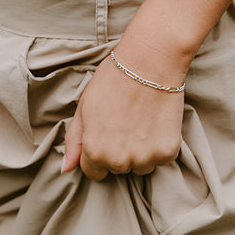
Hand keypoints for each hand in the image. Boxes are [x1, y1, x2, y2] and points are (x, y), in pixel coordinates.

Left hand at [62, 50, 184, 180]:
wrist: (149, 62)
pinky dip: (158, 145)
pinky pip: (160, 159)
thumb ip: (74, 140)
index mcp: (94, 151)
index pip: (93, 171)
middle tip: (124, 122)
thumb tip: (66, 168)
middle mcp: (119, 160)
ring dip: (139, 151)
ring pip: (140, 166)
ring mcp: (145, 158)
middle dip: (118, 151)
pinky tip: (154, 122)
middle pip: (117, 169)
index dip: (98, 152)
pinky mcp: (167, 152)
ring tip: (140, 121)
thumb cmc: (113, 80)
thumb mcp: (84, 107)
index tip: (106, 134)